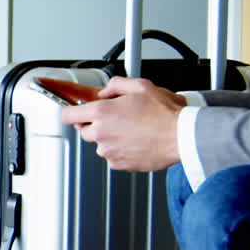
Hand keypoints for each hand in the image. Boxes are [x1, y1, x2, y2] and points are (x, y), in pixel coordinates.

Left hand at [60, 76, 184, 171]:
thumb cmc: (164, 113)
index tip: (75, 111)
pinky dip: (121, 149)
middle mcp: (102, 134)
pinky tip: (136, 140)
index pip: (68, 115)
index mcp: (102, 113)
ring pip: (100, 144)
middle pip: (84, 130)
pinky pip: (113, 156)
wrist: (181, 136)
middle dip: (96, 123)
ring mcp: (110, 151)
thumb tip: (105, 91)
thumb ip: (115, 85)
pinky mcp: (120, 164)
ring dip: (110, 137)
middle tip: (115, 117)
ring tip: (132, 129)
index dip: (71, 111)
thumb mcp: (139, 86)